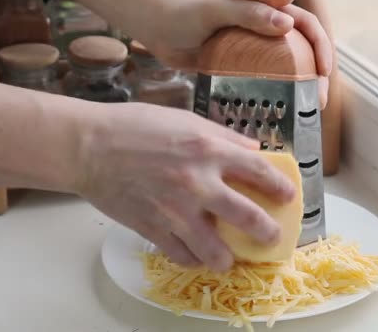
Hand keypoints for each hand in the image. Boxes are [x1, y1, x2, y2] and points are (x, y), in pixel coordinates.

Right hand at [77, 103, 296, 271]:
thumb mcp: (185, 119)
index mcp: (208, 150)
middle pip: (247, 217)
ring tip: (231, 257)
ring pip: (215, 251)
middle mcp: (198, 183)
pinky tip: (198, 254)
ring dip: (229, 258)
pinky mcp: (153, 229)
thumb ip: (223, 137)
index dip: (280, 187)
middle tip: (271, 237)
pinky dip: (194, 259)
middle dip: (267, 232)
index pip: (259, 171)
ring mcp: (175, 211)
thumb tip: (251, 151)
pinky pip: (183, 256)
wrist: (89, 147)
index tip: (288, 196)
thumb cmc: (134, 127)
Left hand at [124, 0, 332, 107]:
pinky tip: (273, 115)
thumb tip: (286, 24)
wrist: (151, 25)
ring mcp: (250, 51)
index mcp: (264, 10)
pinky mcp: (235, 69)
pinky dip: (270, 99)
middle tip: (318, 102)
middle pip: (300, 52)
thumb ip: (249, 13)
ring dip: (297, 92)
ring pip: (284, 71)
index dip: (320, 45)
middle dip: (314, 76)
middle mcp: (262, 30)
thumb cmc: (181, 9)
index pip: (305, 24)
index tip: (324, 70)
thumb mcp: (216, 9)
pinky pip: (260, 84)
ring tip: (304, 114)